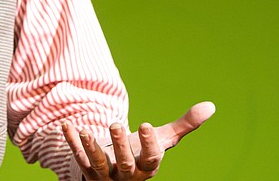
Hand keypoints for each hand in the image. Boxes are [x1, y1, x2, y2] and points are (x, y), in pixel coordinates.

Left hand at [61, 101, 214, 179]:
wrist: (119, 172)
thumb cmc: (143, 152)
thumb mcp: (162, 140)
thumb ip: (184, 125)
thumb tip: (211, 105)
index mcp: (147, 167)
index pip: (151, 159)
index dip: (149, 144)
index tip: (146, 124)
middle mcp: (127, 175)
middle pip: (124, 163)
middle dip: (119, 145)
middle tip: (115, 123)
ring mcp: (106, 175)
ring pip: (98, 165)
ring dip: (91, 148)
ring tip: (87, 129)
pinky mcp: (87, 170)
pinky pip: (77, 157)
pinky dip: (71, 142)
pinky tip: (66, 125)